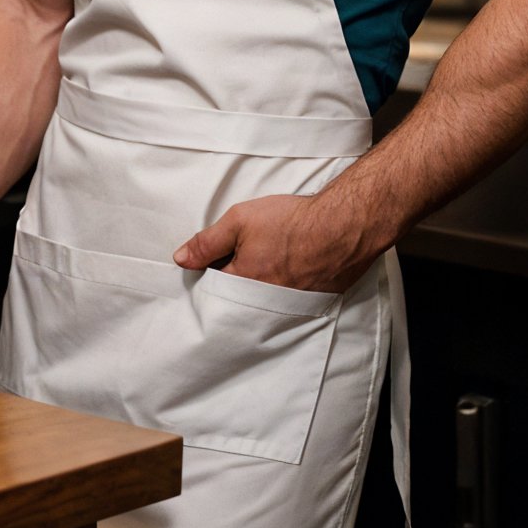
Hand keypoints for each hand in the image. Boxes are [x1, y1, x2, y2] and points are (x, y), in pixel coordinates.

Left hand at [172, 193, 372, 292]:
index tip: (214, 260)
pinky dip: (281, 295)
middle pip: (236, 301)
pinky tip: (287, 275)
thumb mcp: (240, 220)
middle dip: (232, 286)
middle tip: (241, 262)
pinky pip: (285, 307)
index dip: (209, 270)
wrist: (345, 225)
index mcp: (243, 282)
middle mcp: (264, 302)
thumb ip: (207, 241)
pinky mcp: (310, 304)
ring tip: (266, 266)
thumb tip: (181, 259)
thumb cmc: (294, 221)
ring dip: (256, 291)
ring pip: (260, 305)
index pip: (212, 286)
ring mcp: (289, 307)